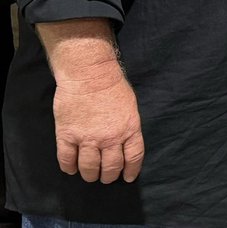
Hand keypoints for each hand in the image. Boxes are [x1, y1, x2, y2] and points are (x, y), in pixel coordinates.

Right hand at [52, 61, 143, 183]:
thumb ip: (127, 127)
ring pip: (89, 167)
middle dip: (108, 176)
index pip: (133, 157)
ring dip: (90, 175)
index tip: (127, 177)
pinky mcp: (67, 136)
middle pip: (111, 166)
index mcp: (129, 128)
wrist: (89, 74)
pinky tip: (71, 169)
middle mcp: (110, 138)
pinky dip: (69, 168)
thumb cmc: (112, 86)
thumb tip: (124, 143)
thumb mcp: (130, 107)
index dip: (131, 170)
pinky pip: (66, 160)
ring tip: (89, 175)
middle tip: (105, 177)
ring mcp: (87, 138)